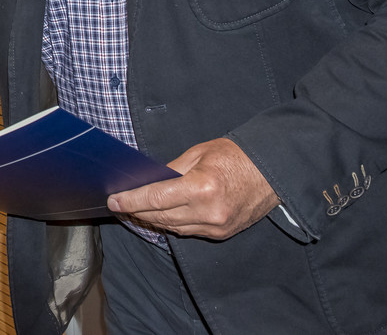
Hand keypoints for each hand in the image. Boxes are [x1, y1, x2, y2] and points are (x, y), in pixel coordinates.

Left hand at [107, 137, 279, 239]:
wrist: (272, 172)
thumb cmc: (236, 156)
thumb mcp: (199, 153)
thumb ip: (172, 169)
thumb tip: (148, 181)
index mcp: (201, 187)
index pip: (155, 199)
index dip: (131, 201)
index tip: (113, 201)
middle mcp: (208, 212)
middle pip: (160, 217)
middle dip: (137, 211)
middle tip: (120, 204)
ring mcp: (216, 227)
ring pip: (172, 228)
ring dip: (152, 220)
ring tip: (135, 210)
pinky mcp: (221, 234)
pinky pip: (188, 231)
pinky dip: (172, 224)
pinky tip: (161, 215)